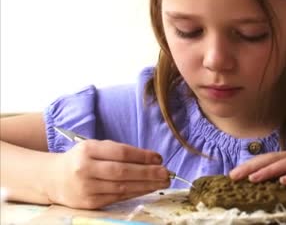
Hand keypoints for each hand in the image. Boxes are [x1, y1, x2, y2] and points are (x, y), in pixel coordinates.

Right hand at [45, 140, 169, 208]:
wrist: (53, 179)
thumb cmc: (81, 160)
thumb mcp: (95, 148)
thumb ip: (118, 151)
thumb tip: (152, 159)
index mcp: (88, 150)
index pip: (120, 152)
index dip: (142, 156)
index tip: (159, 158)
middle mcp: (85, 168)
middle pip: (122, 171)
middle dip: (148, 173)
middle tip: (166, 173)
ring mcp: (86, 188)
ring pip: (122, 187)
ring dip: (146, 185)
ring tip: (162, 182)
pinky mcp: (88, 203)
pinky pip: (117, 198)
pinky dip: (135, 194)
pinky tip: (148, 189)